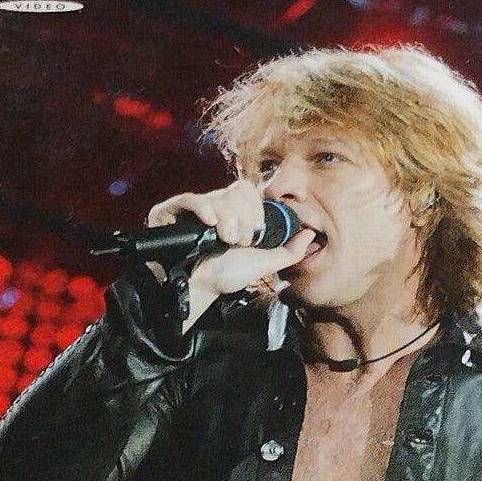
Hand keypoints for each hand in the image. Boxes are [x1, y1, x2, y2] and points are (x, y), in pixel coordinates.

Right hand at [146, 180, 315, 326]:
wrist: (200, 288)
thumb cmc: (226, 276)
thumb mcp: (264, 263)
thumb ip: (290, 251)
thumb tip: (310, 234)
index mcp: (232, 211)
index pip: (248, 192)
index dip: (254, 214)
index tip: (252, 237)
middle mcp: (213, 205)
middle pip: (235, 193)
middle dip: (242, 222)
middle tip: (236, 242)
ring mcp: (192, 207)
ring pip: (217, 197)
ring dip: (226, 223)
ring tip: (222, 242)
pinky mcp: (171, 211)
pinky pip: (189, 199)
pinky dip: (202, 209)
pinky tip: (210, 223)